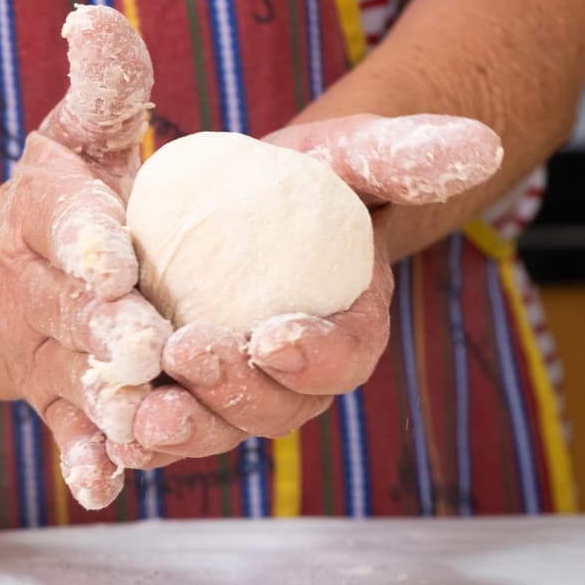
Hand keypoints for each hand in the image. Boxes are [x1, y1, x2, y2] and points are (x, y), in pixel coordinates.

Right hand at [0, 6, 171, 508]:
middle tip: (145, 344)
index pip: (63, 219)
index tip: (114, 253)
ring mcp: (49, 355)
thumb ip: (103, 85)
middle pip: (74, 313)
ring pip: (80, 384)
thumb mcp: (78, 134)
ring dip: (110, 406)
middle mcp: (41, 291)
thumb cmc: (68, 202)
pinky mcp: (61, 403)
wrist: (2, 283)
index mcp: (47, 215)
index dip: (84, 235)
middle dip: (107, 329)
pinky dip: (83, 461)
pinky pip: (72, 434)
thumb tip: (99, 15)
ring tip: (147, 423)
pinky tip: (103, 487)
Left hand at [119, 114, 502, 468]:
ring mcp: (234, 391)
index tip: (274, 333)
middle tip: (189, 352)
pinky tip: (105, 438)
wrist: (240, 198)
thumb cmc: (309, 177)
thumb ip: (407, 155)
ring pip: (215, 430)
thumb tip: (478, 143)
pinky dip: (136, 440)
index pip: (344, 360)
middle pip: (276, 409)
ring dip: (182, 431)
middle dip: (236, 392)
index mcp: (345, 331)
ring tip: (141, 412)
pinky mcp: (183, 394)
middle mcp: (292, 377)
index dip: (315, 356)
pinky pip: (164, 426)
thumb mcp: (352, 154)